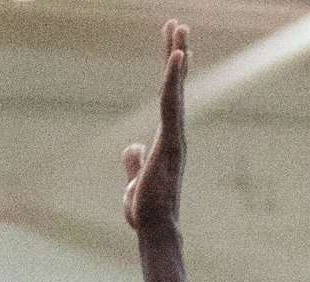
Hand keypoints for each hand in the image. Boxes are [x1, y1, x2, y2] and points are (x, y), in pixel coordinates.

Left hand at [120, 22, 188, 235]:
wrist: (154, 228)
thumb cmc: (147, 212)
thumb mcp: (134, 182)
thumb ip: (134, 162)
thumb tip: (132, 147)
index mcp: (166, 140)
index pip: (169, 99)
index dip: (171, 73)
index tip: (174, 48)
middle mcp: (174, 134)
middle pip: (176, 87)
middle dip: (176, 55)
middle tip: (177, 25)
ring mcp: (175, 136)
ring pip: (176, 89)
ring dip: (177, 58)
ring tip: (178, 29)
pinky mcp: (170, 140)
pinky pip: (171, 103)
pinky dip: (174, 78)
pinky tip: (177, 56)